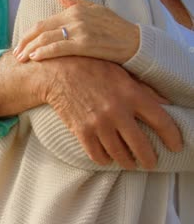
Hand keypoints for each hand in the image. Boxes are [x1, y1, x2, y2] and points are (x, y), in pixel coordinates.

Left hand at [13, 0, 139, 63]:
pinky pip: (59, 47)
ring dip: (30, 49)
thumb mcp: (95, 10)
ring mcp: (80, 30)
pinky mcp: (86, 44)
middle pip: (40, 29)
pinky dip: (44, 52)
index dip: (28, 35)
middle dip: (24, 42)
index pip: (43, 23)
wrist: (136, 43)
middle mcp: (74, 18)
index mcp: (74, 10)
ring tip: (20, 59)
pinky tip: (34, 58)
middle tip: (15, 54)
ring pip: (46, 38)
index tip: (20, 45)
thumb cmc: (115, 28)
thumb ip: (75, 3)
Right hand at [41, 57, 181, 169]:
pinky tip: (107, 157)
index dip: (172, 137)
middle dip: (149, 159)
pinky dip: (104, 159)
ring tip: (129, 163)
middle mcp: (117, 111)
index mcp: (131, 94)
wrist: (57, 73)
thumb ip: (144, 89)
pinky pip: (97, 155)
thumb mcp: (121, 73)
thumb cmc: (91, 69)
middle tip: (150, 163)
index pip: (161, 121)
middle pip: (141, 146)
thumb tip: (166, 103)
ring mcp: (98, 124)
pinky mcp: (81, 131)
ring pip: (119, 154)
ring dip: (127, 162)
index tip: (175, 146)